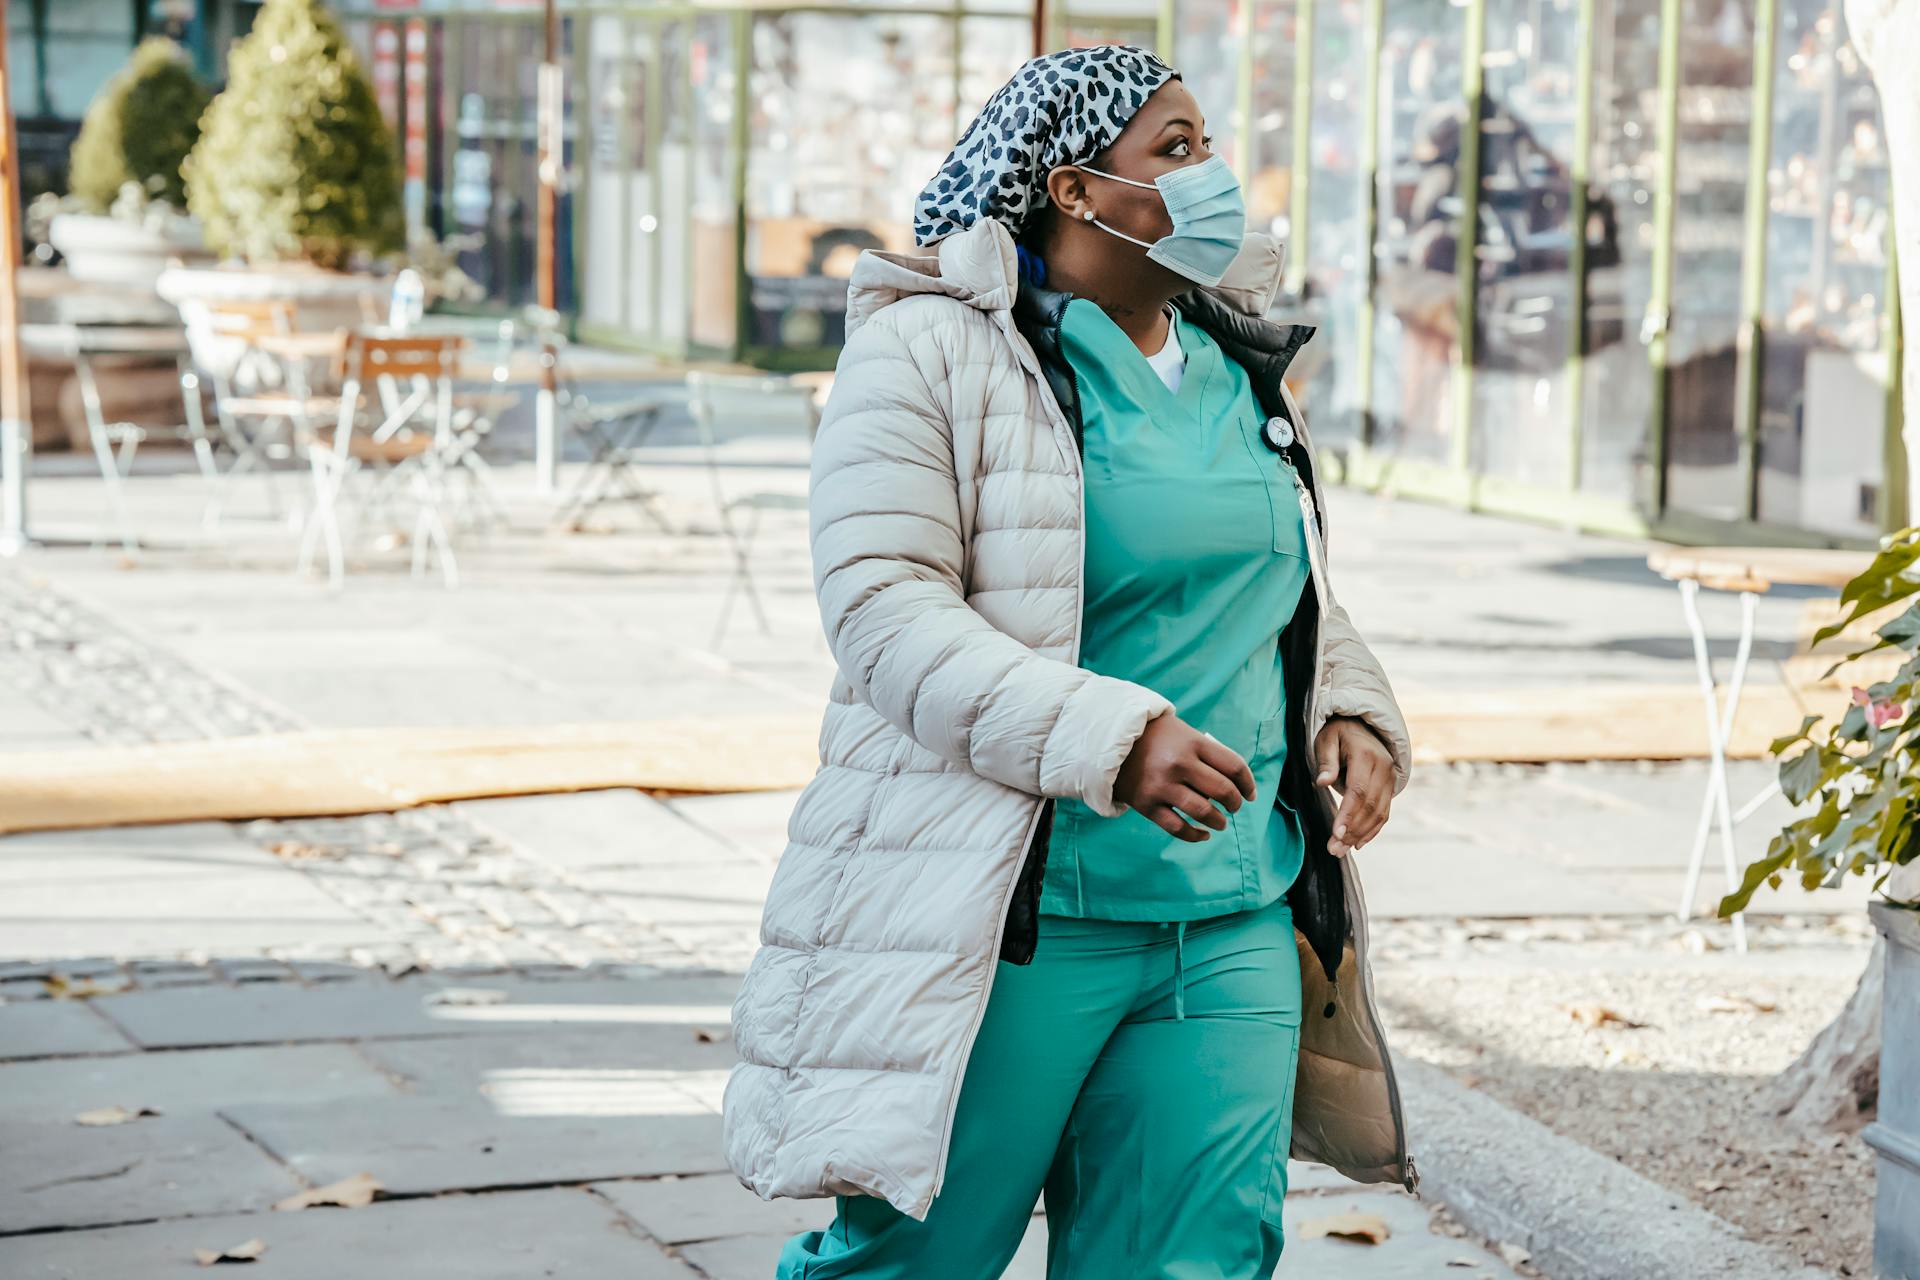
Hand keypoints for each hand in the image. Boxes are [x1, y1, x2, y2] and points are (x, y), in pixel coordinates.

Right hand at [1113, 713, 1256, 841]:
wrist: (1109, 741)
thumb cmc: (1155, 737)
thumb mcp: (1184, 733)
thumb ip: (1206, 754)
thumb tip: (1232, 784)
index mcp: (1193, 742)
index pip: (1234, 766)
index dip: (1248, 783)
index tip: (1250, 794)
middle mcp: (1179, 763)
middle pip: (1222, 790)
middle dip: (1235, 803)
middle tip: (1234, 807)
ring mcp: (1162, 785)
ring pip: (1203, 811)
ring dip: (1218, 821)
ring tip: (1221, 822)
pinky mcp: (1147, 804)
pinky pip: (1177, 827)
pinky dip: (1194, 835)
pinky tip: (1203, 835)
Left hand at [1314, 716, 1393, 856]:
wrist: (1362, 726)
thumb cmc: (1338, 733)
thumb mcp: (1326, 740)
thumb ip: (1326, 761)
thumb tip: (1322, 782)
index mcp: (1366, 755)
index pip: (1358, 790)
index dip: (1348, 814)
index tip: (1336, 833)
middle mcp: (1383, 768)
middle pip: (1369, 806)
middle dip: (1352, 830)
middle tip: (1333, 849)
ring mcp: (1389, 779)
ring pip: (1378, 813)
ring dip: (1361, 834)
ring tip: (1340, 850)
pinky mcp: (1389, 787)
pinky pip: (1384, 813)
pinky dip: (1372, 830)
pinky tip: (1357, 843)